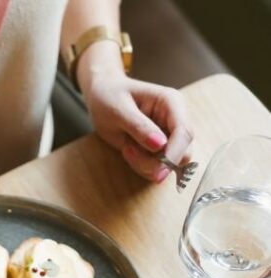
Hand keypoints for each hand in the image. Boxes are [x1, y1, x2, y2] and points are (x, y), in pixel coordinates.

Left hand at [81, 63, 192, 182]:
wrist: (102, 97)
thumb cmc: (110, 97)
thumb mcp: (119, 110)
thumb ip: (139, 127)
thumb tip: (160, 144)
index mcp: (171, 102)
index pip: (184, 132)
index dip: (174, 153)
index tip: (157, 170)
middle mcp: (175, 119)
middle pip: (183, 152)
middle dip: (158, 163)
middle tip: (129, 154)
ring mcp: (169, 135)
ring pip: (170, 164)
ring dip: (146, 165)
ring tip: (126, 149)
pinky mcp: (160, 148)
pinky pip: (157, 167)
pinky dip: (142, 166)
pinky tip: (128, 151)